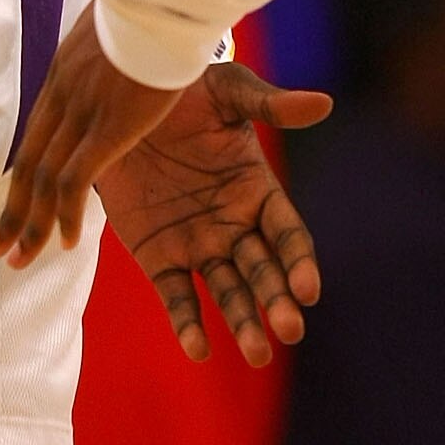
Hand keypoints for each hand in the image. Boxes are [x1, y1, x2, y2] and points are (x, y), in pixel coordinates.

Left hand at [0, 6, 187, 263]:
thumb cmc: (150, 6)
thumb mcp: (114, 30)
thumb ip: (106, 55)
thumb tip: (114, 57)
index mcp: (63, 75)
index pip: (34, 137)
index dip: (21, 177)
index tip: (12, 205)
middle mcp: (62, 97)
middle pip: (27, 166)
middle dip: (11, 213)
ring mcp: (81, 113)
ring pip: (41, 181)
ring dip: (28, 226)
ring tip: (18, 261)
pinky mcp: (106, 127)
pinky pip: (74, 182)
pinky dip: (65, 217)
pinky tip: (64, 243)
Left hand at [94, 60, 328, 364]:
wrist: (119, 102)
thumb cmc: (184, 91)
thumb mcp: (226, 92)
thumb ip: (269, 106)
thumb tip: (324, 104)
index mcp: (259, 191)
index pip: (288, 235)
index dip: (299, 262)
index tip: (308, 289)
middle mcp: (235, 227)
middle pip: (263, 271)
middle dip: (277, 301)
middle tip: (289, 330)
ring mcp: (198, 246)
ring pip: (227, 291)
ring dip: (243, 322)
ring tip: (257, 353)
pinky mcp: (160, 258)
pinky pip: (177, 296)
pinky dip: (188, 324)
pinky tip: (198, 349)